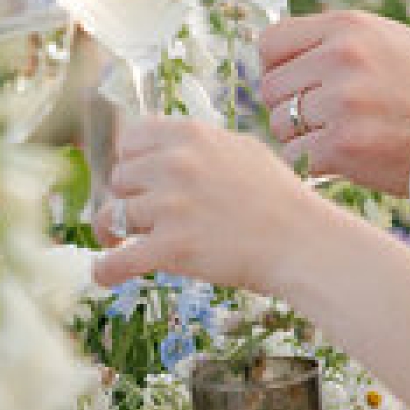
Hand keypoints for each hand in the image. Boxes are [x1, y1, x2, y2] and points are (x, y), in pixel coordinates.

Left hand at [94, 116, 312, 294]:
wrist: (303, 243)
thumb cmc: (279, 200)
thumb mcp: (241, 149)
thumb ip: (198, 145)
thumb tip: (161, 148)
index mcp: (191, 135)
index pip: (130, 140)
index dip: (132, 164)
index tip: (139, 182)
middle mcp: (176, 164)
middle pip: (118, 178)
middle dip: (130, 199)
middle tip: (149, 218)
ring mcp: (171, 206)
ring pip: (113, 216)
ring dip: (119, 233)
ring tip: (130, 245)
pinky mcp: (171, 247)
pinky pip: (117, 259)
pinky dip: (106, 270)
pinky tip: (106, 274)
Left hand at [259, 11, 409, 194]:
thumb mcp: (386, 41)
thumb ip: (332, 40)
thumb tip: (274, 50)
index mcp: (348, 28)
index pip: (271, 42)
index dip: (276, 67)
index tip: (294, 83)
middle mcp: (341, 59)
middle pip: (269, 88)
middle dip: (288, 106)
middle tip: (321, 118)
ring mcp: (342, 103)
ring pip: (279, 125)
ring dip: (300, 137)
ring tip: (338, 135)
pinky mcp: (342, 146)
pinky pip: (295, 157)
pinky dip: (312, 164)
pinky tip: (342, 158)